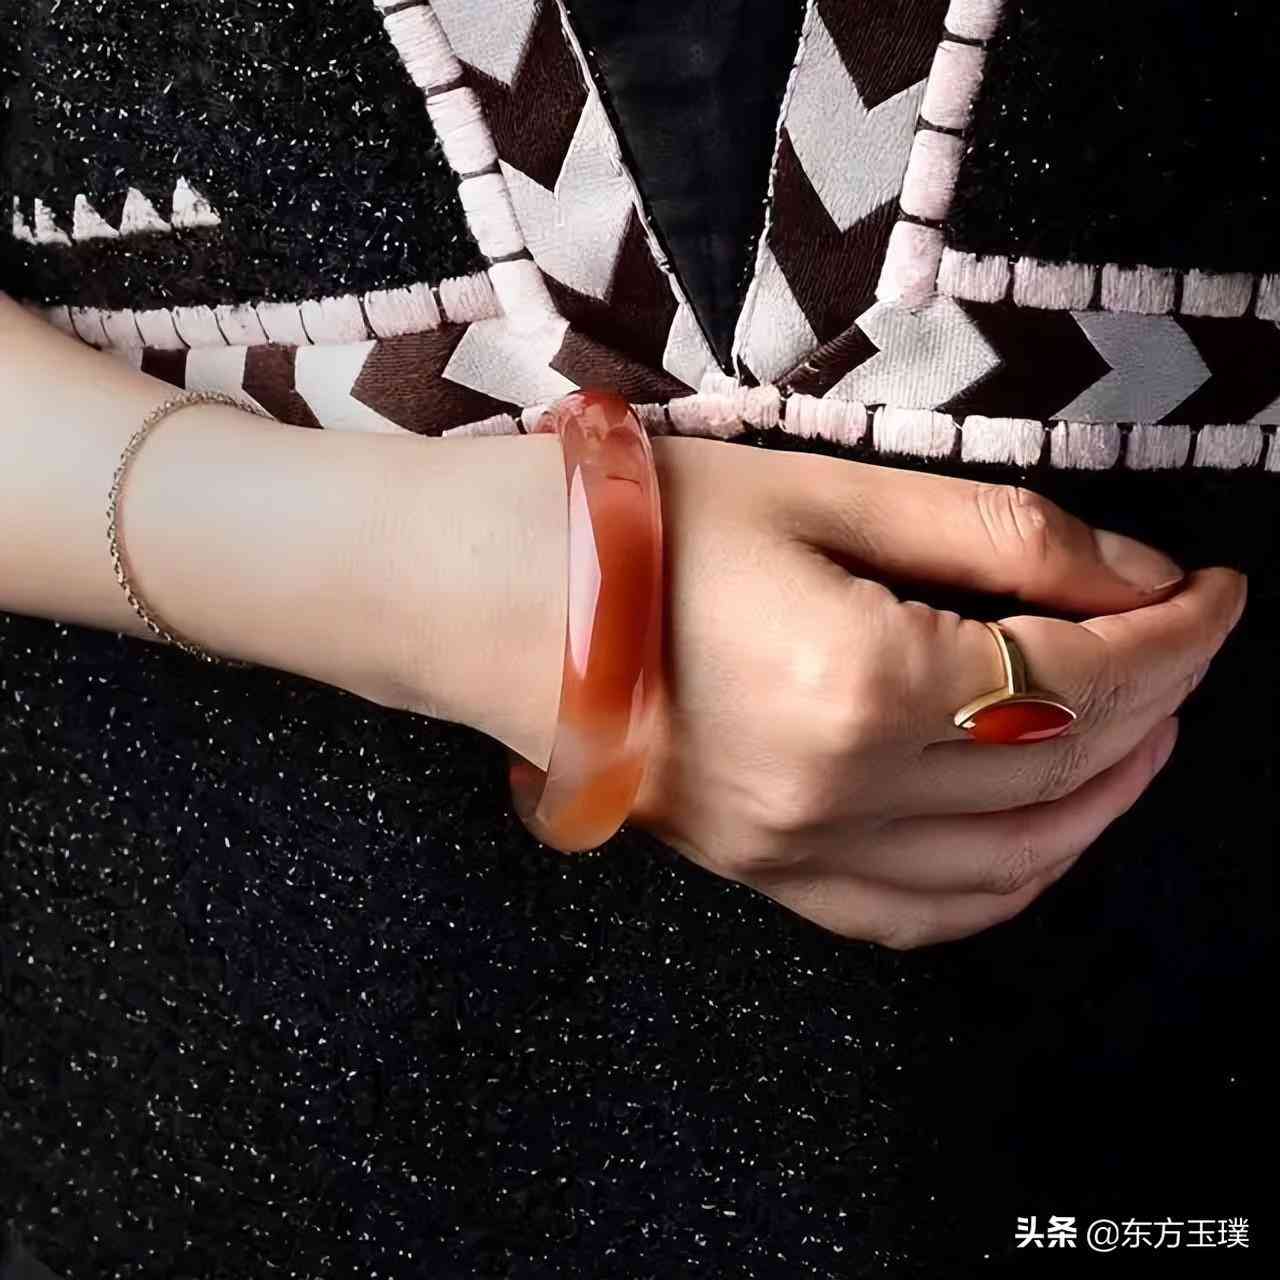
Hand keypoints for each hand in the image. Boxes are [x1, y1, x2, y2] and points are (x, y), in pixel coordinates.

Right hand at [629, 437, 1247, 948]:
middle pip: (1058, 771)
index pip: (1079, 680)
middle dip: (1155, 701)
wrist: (496, 599)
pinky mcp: (764, 876)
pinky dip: (1008, 881)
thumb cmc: (644, 522)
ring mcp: (796, 854)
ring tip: (1143, 730)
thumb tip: (1137, 574)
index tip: (1215, 589)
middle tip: (1184, 638)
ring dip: (1102, 802)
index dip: (1175, 634)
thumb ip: (999, 535)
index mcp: (860, 683)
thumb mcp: (827, 492)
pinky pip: (918, 918)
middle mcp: (838, 794)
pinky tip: (1037, 829)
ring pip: (1008, 867)